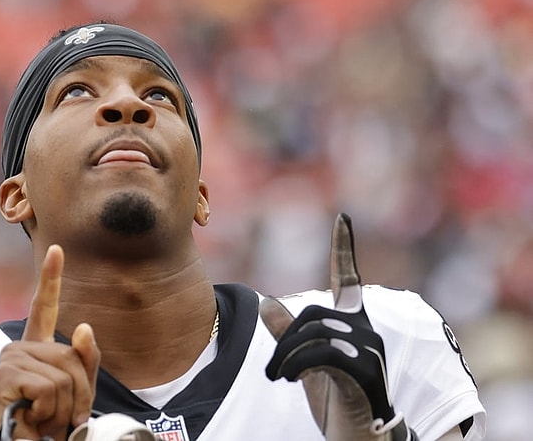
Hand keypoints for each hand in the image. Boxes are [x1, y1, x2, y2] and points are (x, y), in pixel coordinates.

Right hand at [0, 245, 100, 439]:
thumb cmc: (49, 423)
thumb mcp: (76, 391)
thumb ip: (85, 361)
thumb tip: (84, 327)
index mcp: (35, 347)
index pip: (44, 307)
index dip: (50, 278)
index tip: (56, 249)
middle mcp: (17, 348)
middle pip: (71, 354)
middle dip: (78, 393)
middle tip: (59, 416)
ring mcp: (8, 359)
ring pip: (62, 375)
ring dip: (61, 407)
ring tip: (42, 419)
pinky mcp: (3, 375)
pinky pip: (47, 386)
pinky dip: (47, 410)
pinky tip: (30, 418)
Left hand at [260, 214, 413, 440]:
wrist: (361, 437)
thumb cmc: (337, 397)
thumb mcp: (306, 364)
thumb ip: (287, 334)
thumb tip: (265, 302)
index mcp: (355, 324)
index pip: (347, 280)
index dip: (344, 249)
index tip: (342, 217)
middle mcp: (366, 330)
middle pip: (313, 315)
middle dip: (285, 340)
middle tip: (272, 369)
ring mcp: (370, 349)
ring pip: (314, 334)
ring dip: (287, 356)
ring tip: (278, 377)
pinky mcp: (367, 371)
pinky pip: (322, 354)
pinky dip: (297, 365)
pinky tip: (288, 378)